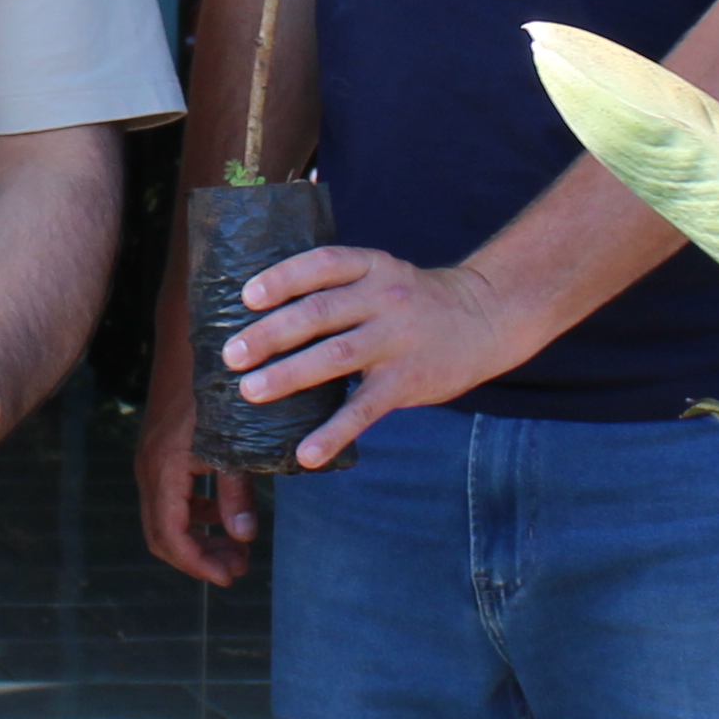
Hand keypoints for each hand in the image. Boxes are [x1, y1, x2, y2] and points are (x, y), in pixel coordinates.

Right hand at [131, 353, 256, 589]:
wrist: (189, 338)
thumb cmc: (215, 385)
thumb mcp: (234, 441)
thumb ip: (237, 491)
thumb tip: (245, 536)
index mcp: (164, 470)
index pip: (171, 537)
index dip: (199, 565)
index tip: (231, 576)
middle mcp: (149, 469)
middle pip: (162, 536)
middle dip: (200, 558)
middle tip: (238, 568)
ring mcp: (151, 460)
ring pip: (165, 519)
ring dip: (198, 538)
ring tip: (238, 549)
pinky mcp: (160, 451)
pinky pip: (170, 498)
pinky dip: (195, 515)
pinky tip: (226, 515)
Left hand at [211, 242, 541, 472]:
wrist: (487, 317)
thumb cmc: (416, 302)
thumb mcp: (383, 276)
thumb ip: (338, 290)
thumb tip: (267, 319)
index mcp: (372, 267)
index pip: (321, 265)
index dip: (282, 279)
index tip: (247, 296)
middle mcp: (384, 298)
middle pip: (319, 312)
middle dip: (271, 334)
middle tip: (232, 355)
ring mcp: (397, 339)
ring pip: (335, 356)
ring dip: (288, 376)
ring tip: (251, 391)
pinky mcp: (408, 379)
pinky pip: (365, 409)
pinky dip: (333, 432)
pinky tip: (306, 453)